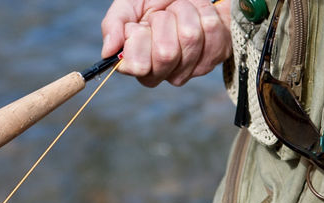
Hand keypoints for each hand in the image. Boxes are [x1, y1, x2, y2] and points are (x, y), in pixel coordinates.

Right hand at [101, 0, 230, 86]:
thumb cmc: (154, 2)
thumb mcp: (128, 5)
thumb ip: (114, 25)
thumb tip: (108, 51)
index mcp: (139, 66)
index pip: (138, 66)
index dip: (140, 39)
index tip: (141, 25)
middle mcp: (165, 73)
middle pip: (166, 53)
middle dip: (163, 21)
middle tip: (163, 15)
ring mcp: (192, 68)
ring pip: (190, 37)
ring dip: (184, 12)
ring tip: (180, 10)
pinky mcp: (215, 55)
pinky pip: (211, 29)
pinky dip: (203, 10)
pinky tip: (197, 13)